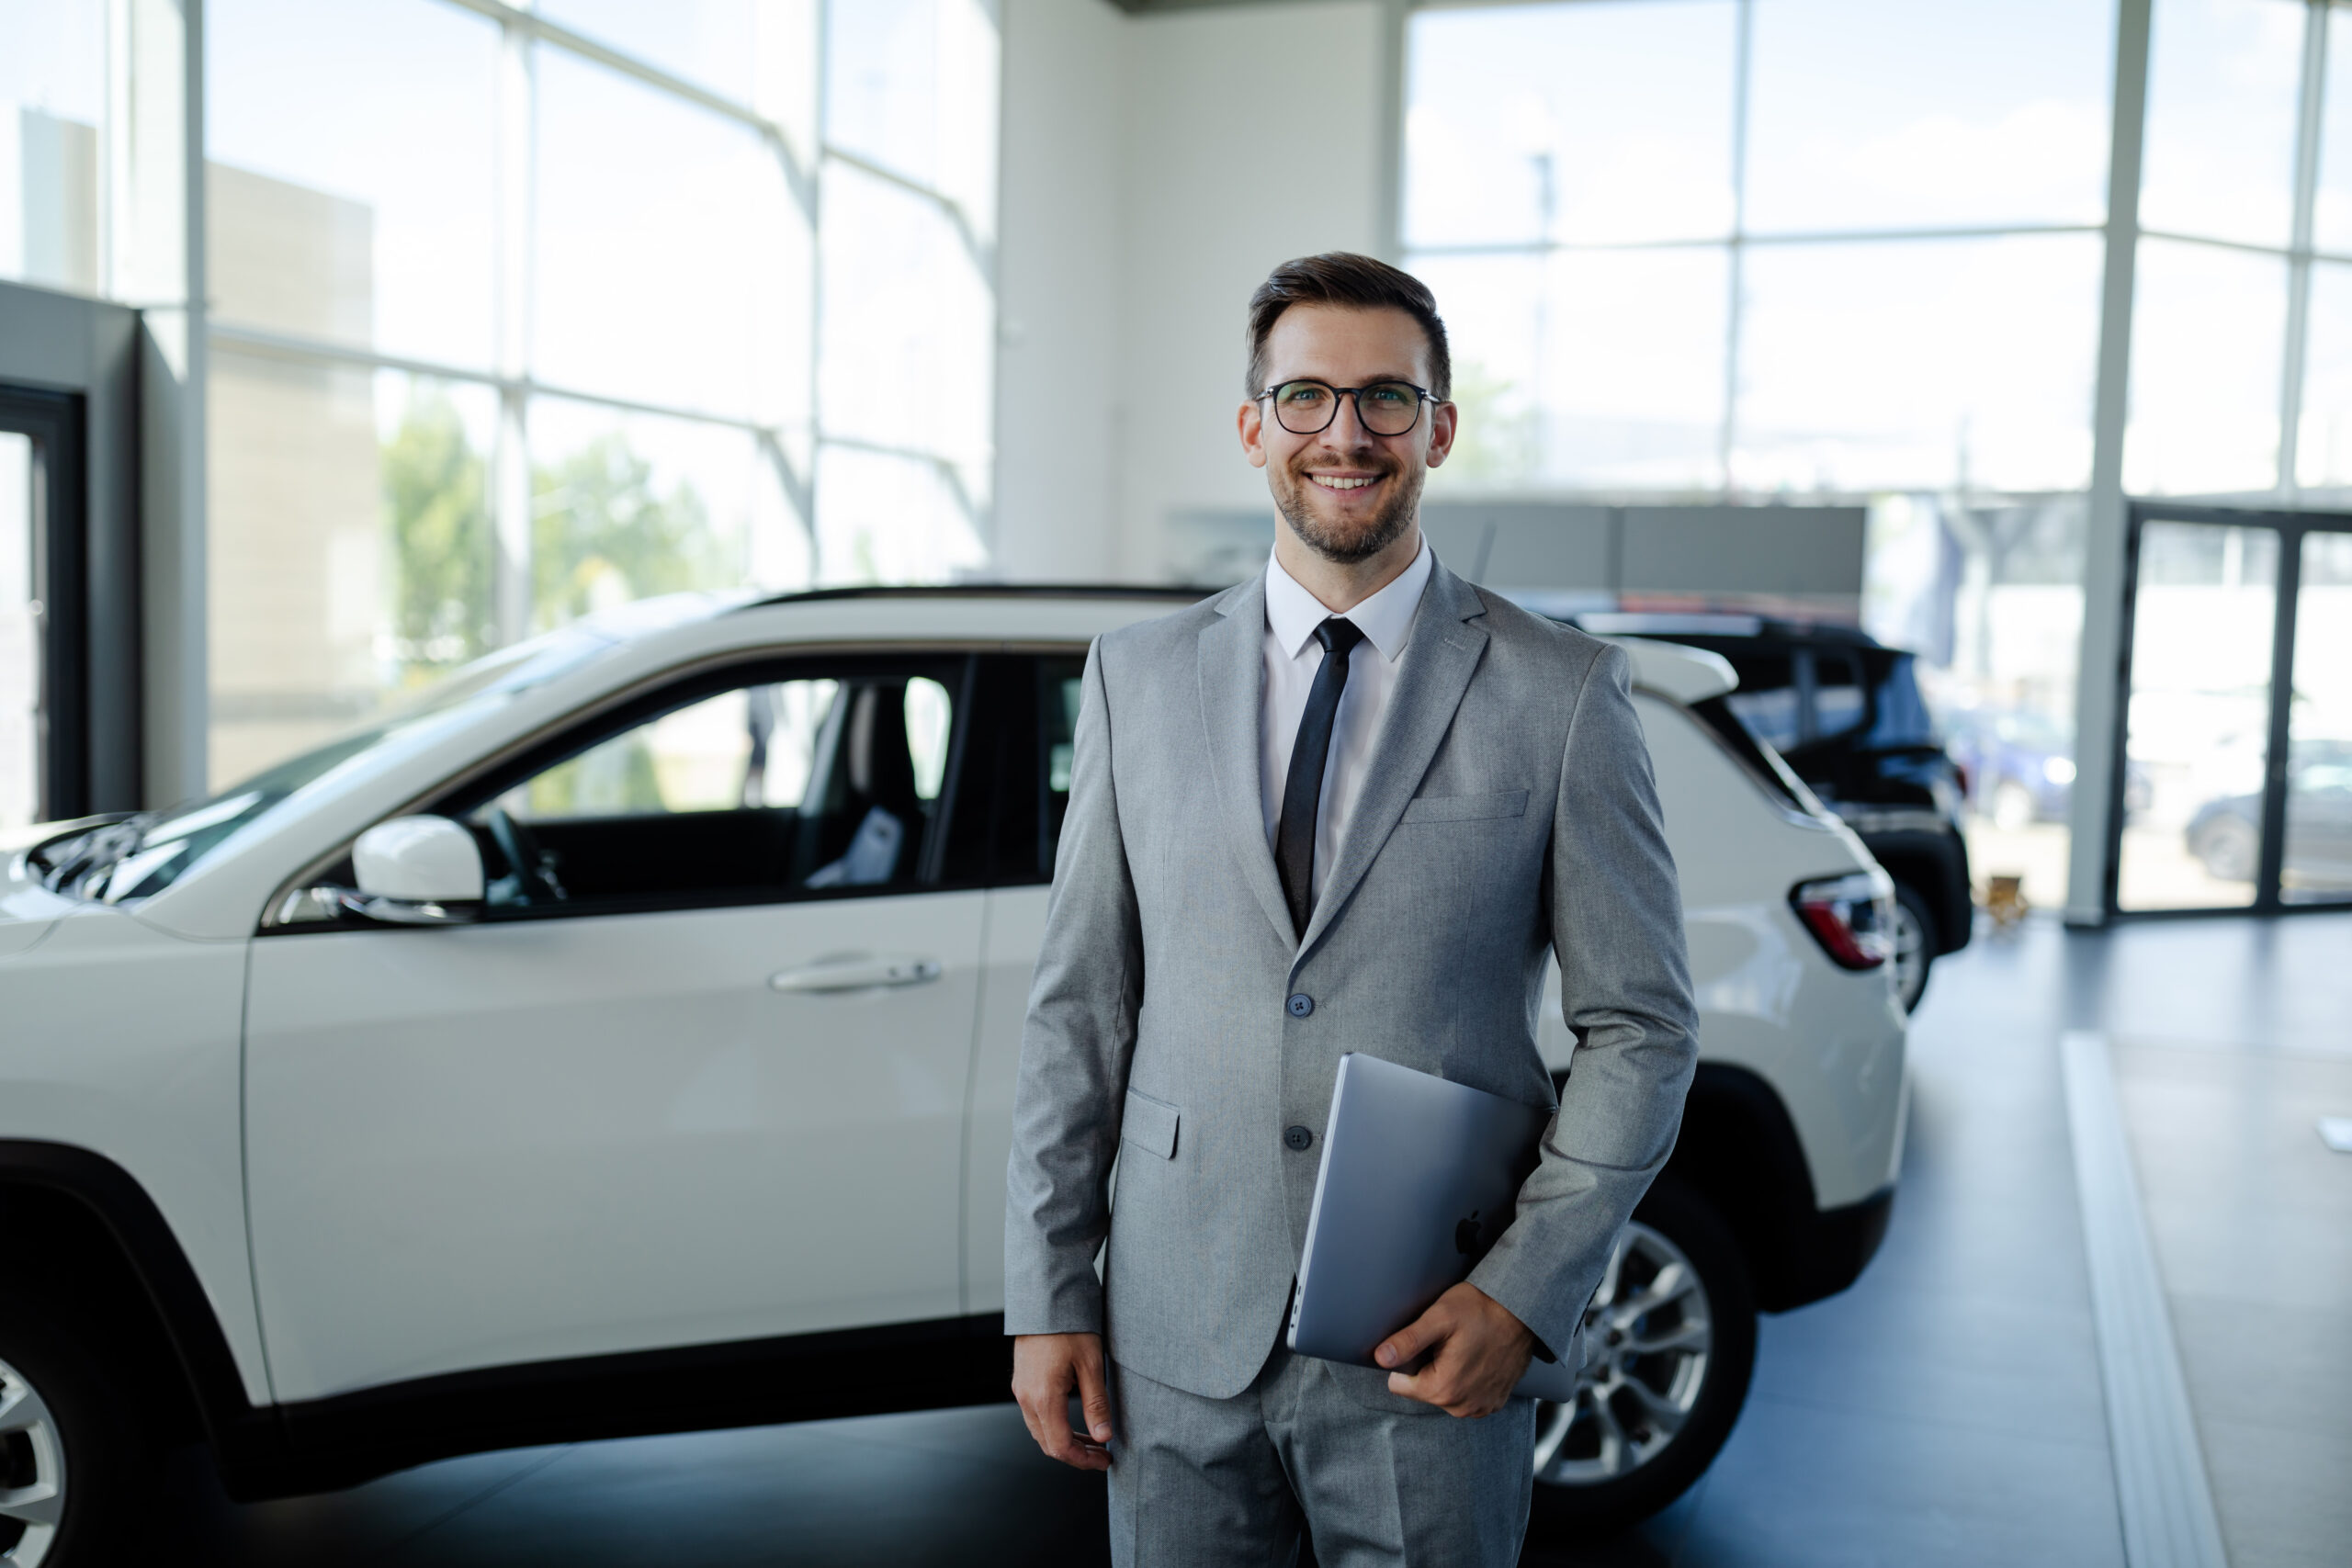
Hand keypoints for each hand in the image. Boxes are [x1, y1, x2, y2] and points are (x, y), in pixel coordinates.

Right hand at [1011, 1332, 1114, 1469]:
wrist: (1043, 1299)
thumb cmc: (1069, 1326)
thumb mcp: (1090, 1364)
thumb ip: (1096, 1404)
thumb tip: (1104, 1436)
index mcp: (1044, 1397)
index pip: (1060, 1447)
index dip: (1083, 1460)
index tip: (1105, 1460)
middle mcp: (1027, 1398)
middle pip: (1048, 1444)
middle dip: (1076, 1454)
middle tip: (1102, 1453)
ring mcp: (1021, 1390)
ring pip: (1040, 1431)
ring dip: (1066, 1441)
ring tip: (1093, 1440)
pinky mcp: (1022, 1382)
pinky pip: (1035, 1416)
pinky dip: (1055, 1426)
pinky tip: (1075, 1421)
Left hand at [1375, 1282, 1536, 1417]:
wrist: (1524, 1311)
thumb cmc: (1482, 1310)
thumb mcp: (1439, 1317)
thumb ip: (1407, 1341)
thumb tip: (1380, 1358)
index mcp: (1444, 1390)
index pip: (1399, 1384)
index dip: (1408, 1360)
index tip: (1428, 1343)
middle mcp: (1462, 1407)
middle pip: (1422, 1390)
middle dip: (1429, 1366)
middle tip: (1448, 1342)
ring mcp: (1480, 1407)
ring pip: (1443, 1393)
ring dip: (1448, 1373)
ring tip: (1463, 1348)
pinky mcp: (1493, 1402)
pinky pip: (1464, 1395)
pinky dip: (1466, 1379)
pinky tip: (1476, 1358)